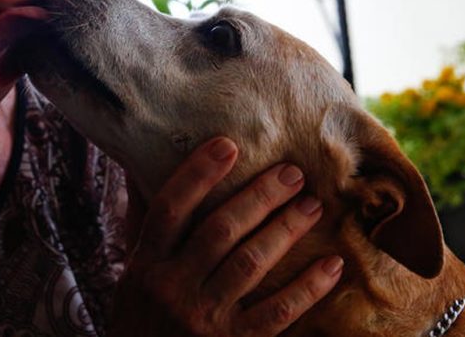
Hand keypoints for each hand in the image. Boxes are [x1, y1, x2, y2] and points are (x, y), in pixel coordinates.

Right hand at [111, 137, 342, 335]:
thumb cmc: (142, 315)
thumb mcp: (133, 271)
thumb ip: (143, 223)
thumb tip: (140, 168)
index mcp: (146, 264)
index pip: (169, 209)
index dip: (198, 174)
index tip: (228, 145)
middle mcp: (172, 288)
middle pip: (219, 231)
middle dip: (259, 196)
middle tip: (292, 173)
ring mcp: (204, 319)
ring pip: (250, 263)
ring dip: (286, 229)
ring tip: (312, 205)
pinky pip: (277, 313)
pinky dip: (307, 288)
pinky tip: (331, 264)